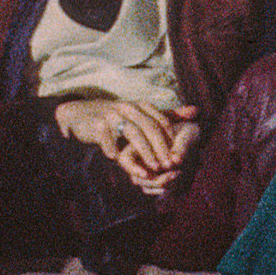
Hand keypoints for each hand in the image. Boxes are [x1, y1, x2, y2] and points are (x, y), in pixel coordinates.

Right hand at [56, 97, 201, 195]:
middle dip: (160, 148)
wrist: (78, 114)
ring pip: (132, 132)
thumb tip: (197, 111)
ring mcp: (111, 114)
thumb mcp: (140, 113)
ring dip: (143, 151)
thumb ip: (168, 114)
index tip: (177, 157)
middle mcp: (127, 107)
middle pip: (149, 127)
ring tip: (150, 168)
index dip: (171, 140)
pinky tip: (116, 159)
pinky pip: (106, 135)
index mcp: (140, 106)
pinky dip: (112, 147)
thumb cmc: (113, 117)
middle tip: (168, 166)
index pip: (162, 120)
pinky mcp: (96, 122)